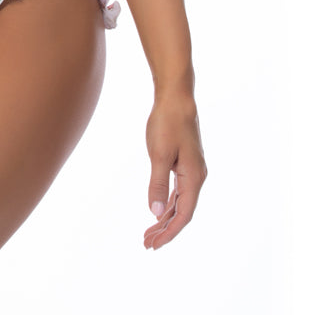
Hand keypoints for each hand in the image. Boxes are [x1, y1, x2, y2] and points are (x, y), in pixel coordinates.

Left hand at [143, 89, 206, 248]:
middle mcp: (197, 177)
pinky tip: (158, 209)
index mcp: (194, 178)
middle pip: (182, 212)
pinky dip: (167, 202)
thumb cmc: (168, 123)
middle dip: (165, 229)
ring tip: (149, 232)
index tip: (153, 245)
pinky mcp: (185, 163)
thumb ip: (157, 184)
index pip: (183, 215)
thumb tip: (154, 213)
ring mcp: (192, 170)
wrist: (176, 98)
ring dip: (164, 217)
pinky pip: (177, 190)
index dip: (169, 232)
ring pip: (179, 202)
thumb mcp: (159, 154)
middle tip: (146, 243)